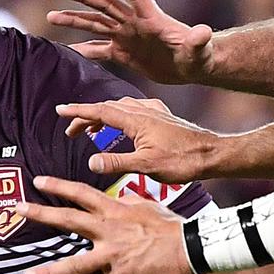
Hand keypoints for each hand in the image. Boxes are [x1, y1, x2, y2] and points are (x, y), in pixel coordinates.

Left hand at [19, 176, 192, 273]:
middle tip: (17, 209)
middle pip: (69, 219)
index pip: (81, 193)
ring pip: (77, 263)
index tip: (38, 182)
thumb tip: (119, 196)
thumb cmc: (171, 226)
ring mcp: (115, 253)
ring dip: (50, 271)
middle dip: (41, 214)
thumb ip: (128, 202)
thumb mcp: (148, 206)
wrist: (192, 245)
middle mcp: (110, 229)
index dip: (59, 186)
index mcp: (115, 210)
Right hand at [50, 0, 214, 84]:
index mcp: (151, 18)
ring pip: (96, 24)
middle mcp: (134, 22)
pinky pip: (98, 50)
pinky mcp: (123, 53)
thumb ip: (198, 41)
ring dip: (74, 20)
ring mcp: (126, 36)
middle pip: (106, 5)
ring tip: (51, 16)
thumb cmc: (199, 56)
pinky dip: (83, 50)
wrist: (191, 66)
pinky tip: (65, 50)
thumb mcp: (199, 50)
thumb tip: (204, 31)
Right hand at [59, 97, 220, 182]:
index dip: (78, 111)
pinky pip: (135, 109)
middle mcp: (144, 111)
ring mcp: (155, 112)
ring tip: (92, 130)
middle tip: (71, 131)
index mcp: (136, 120)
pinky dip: (121, 115)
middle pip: (108, 107)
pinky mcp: (164, 117)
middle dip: (87, 116)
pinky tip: (124, 126)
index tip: (60, 111)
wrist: (213, 155)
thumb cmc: (183, 161)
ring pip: (121, 107)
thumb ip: (117, 162)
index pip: (100, 111)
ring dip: (103, 116)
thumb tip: (91, 161)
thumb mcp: (146, 165)